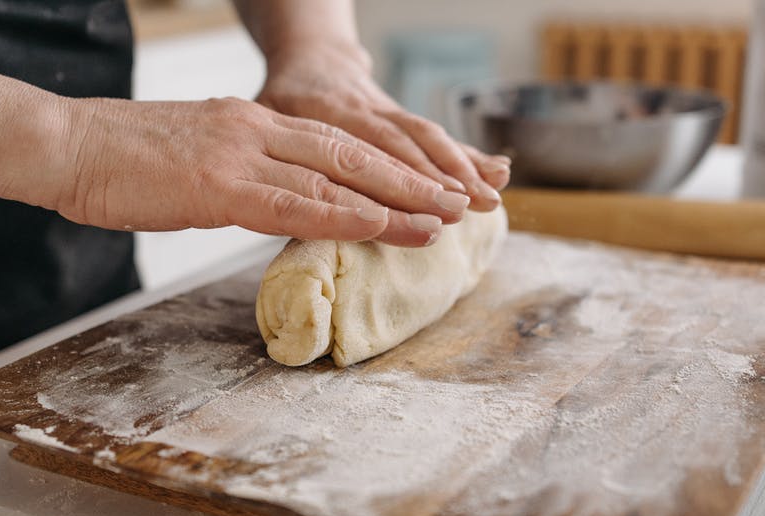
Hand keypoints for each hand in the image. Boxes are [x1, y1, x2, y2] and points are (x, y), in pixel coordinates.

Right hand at [29, 97, 475, 246]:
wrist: (63, 144)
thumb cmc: (114, 160)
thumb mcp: (189, 158)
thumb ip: (234, 173)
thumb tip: (262, 197)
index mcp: (250, 124)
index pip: (334, 145)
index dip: (387, 168)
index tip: (426, 188)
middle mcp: (256, 130)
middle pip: (352, 155)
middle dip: (411, 181)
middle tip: (458, 202)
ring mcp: (240, 153)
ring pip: (336, 177)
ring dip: (394, 202)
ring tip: (441, 220)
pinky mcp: (218, 184)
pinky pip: (293, 203)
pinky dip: (343, 216)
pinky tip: (379, 228)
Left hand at [257, 42, 510, 212]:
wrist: (312, 57)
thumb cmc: (282, 97)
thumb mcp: (264, 116)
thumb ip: (271, 151)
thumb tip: (276, 202)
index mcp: (325, 113)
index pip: (362, 149)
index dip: (390, 179)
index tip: (413, 208)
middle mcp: (364, 111)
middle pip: (404, 146)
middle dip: (436, 178)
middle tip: (464, 208)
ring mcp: (389, 113)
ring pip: (427, 138)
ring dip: (461, 168)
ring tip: (490, 197)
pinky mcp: (405, 119)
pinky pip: (438, 136)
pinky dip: (470, 154)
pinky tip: (500, 172)